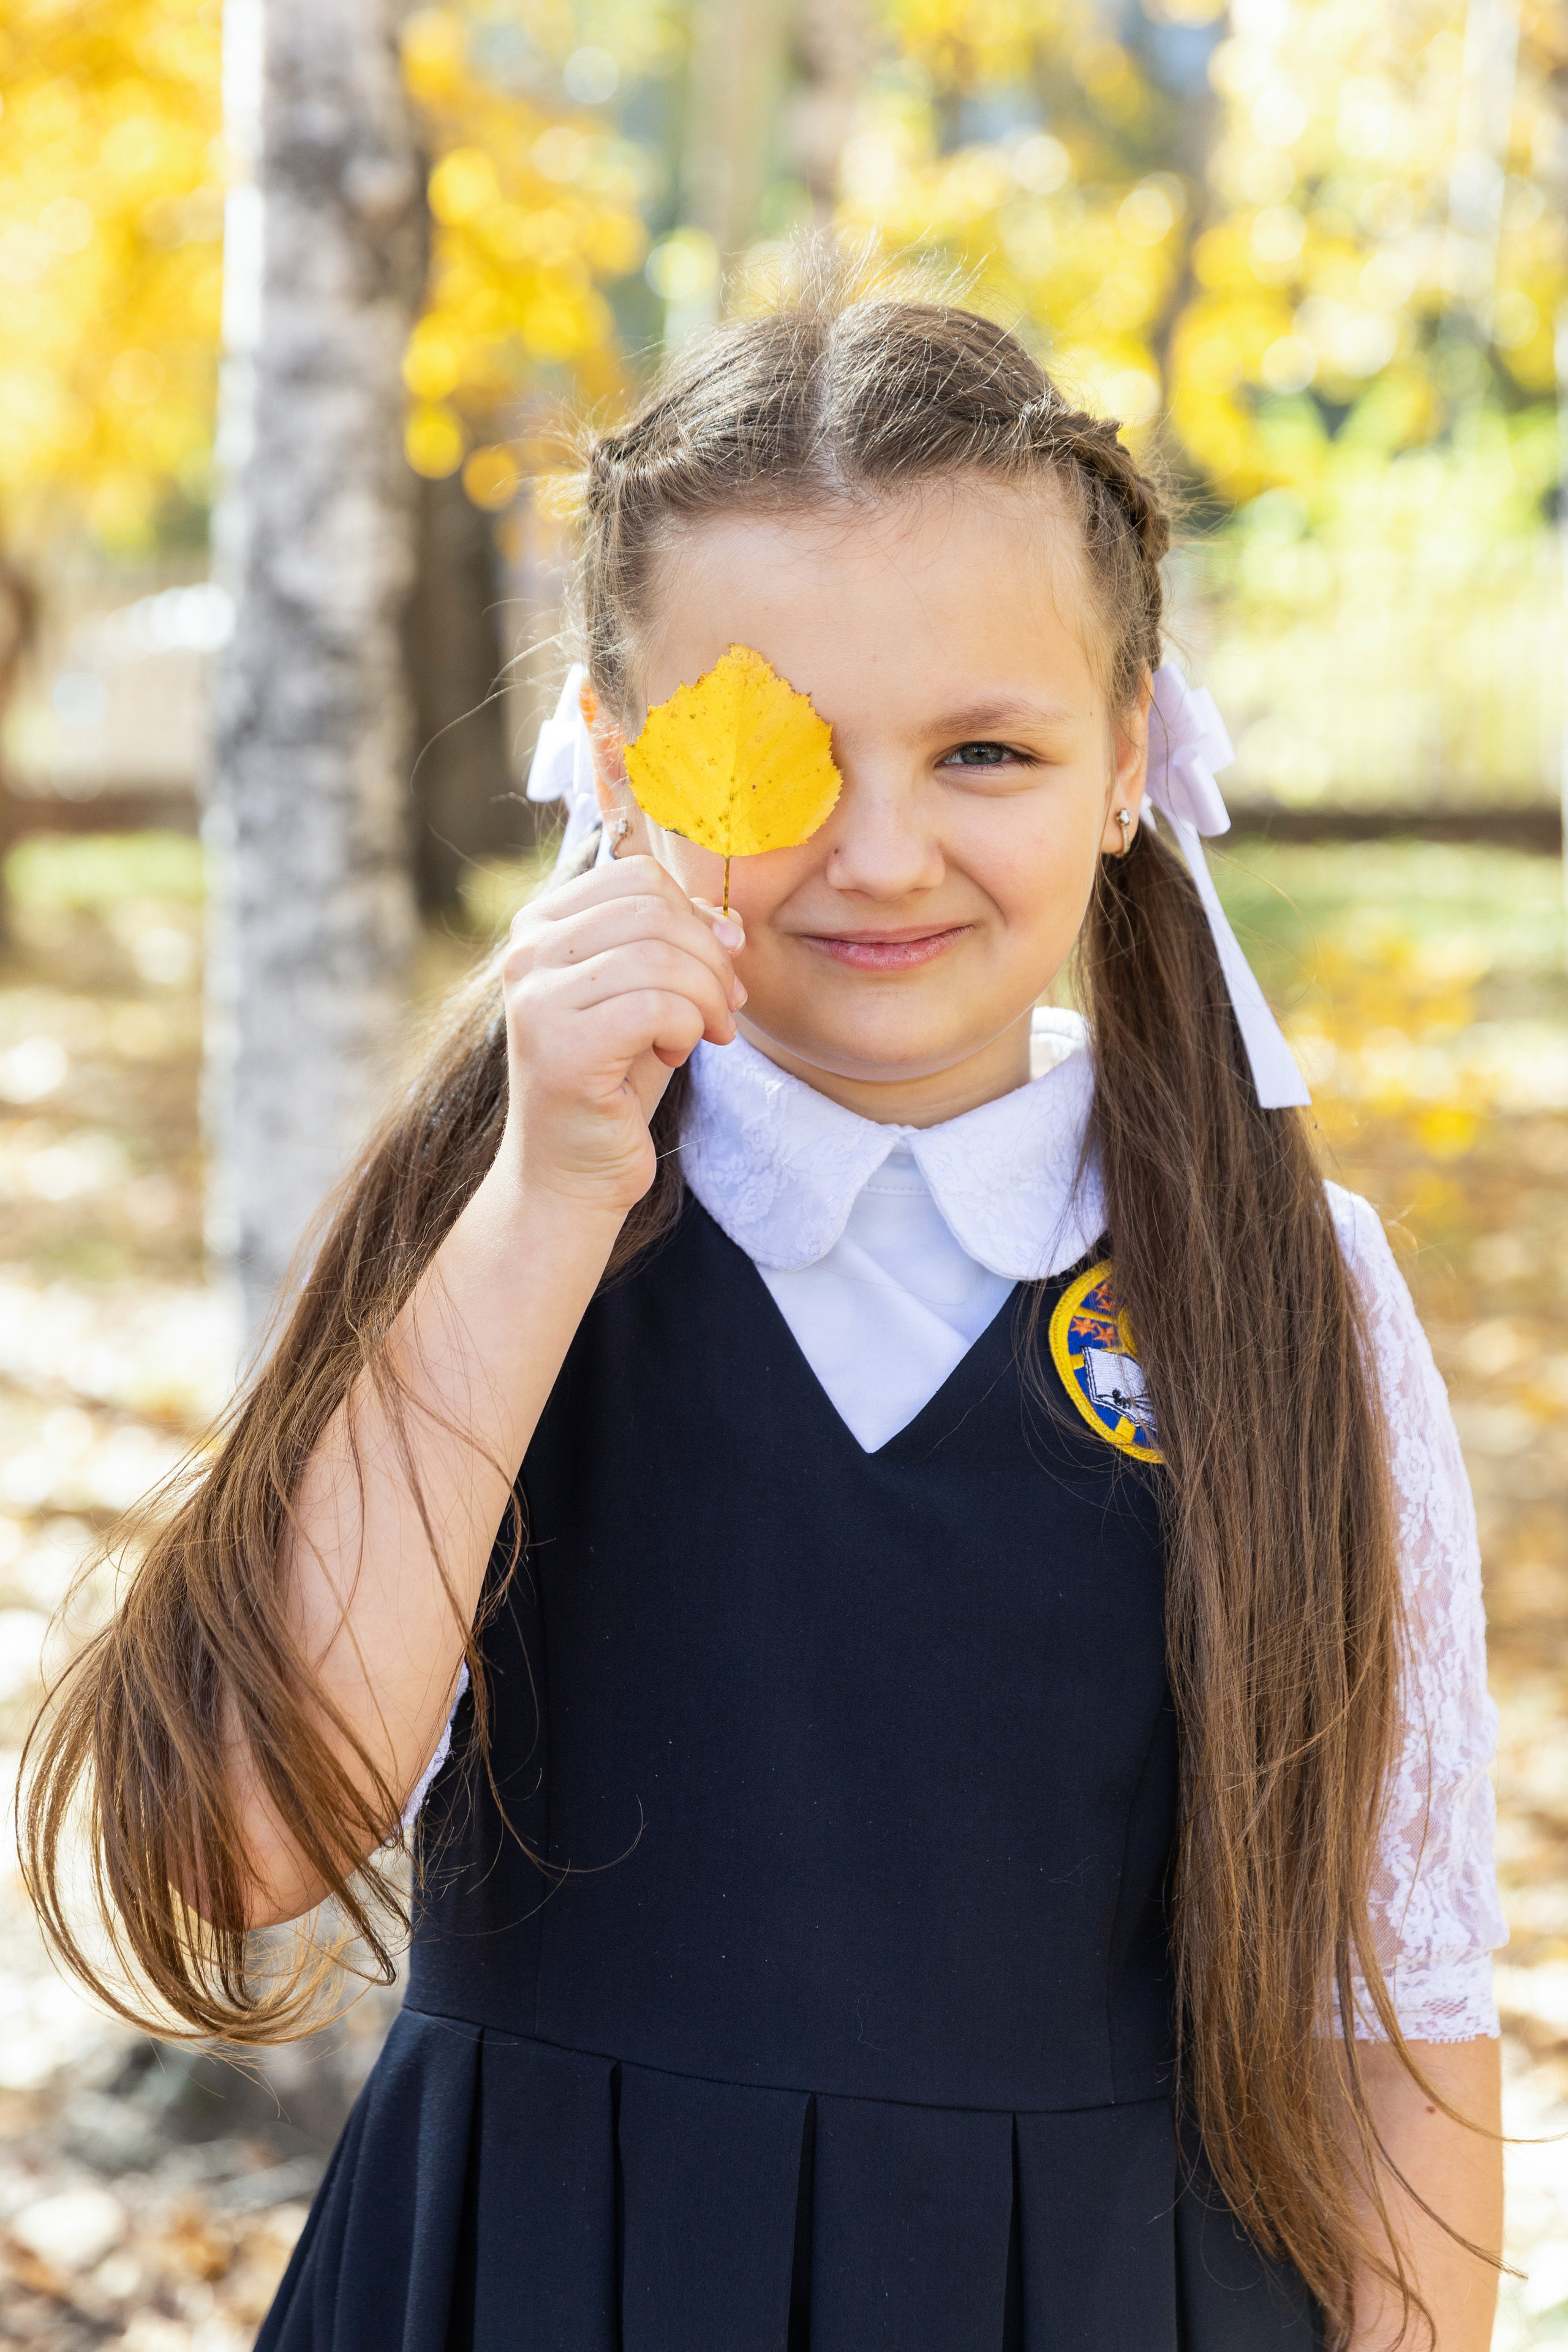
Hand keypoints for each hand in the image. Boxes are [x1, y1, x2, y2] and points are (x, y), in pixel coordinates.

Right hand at [494, 855, 745, 1215]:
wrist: (569, 1173)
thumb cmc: (612, 1083)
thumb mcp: (650, 998)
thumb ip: (679, 948)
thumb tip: (732, 921)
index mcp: (541, 926)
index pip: (639, 876)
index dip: (696, 917)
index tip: (716, 973)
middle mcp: (526, 952)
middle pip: (655, 910)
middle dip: (711, 961)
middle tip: (724, 1012)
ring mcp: (537, 998)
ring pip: (661, 958)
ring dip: (706, 1000)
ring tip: (706, 1036)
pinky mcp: (561, 1046)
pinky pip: (656, 1007)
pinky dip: (686, 1030)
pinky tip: (674, 1057)